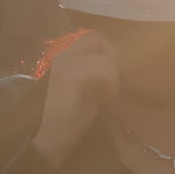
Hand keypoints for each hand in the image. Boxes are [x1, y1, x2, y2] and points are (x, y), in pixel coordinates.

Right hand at [32, 31, 120, 167]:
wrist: (53, 137)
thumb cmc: (72, 116)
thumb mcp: (86, 86)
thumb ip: (96, 69)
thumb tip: (121, 62)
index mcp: (64, 56)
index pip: (94, 36)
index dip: (109, 51)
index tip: (112, 74)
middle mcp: (63, 55)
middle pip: (98, 38)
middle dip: (111, 60)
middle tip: (112, 83)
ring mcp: (66, 64)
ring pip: (106, 59)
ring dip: (113, 78)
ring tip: (107, 96)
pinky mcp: (72, 76)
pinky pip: (104, 71)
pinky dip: (110, 86)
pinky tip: (104, 99)